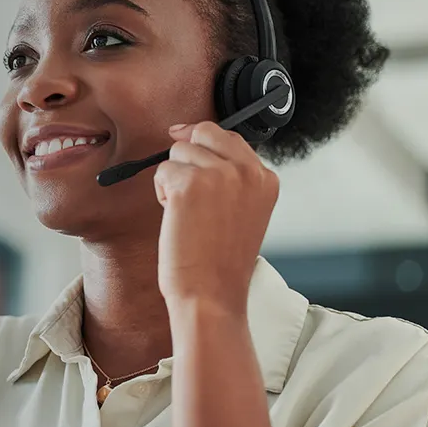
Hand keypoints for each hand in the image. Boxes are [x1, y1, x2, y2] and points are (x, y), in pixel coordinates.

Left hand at [153, 121, 278, 313]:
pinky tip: (177, 219)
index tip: (189, 151)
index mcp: (266, 179)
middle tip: (187, 193)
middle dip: (188, 157)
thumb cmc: (221, 262)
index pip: (230, 137)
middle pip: (204, 132)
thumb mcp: (243, 211)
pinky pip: (162, 171)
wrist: (212, 294)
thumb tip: (189, 136)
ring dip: (174, 180)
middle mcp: (248, 171)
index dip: (204, 143)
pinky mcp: (189, 184)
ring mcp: (220, 175)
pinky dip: (161, 193)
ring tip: (188, 215)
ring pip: (179, 152)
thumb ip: (231, 177)